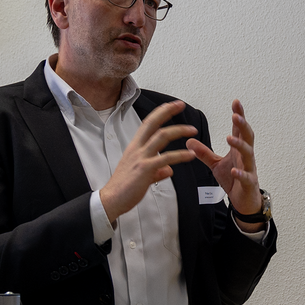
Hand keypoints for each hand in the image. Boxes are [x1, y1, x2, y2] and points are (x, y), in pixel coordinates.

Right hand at [98, 101, 197, 222]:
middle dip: (167, 111)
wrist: (111, 200)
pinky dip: (180, 155)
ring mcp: (141, 157)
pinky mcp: (145, 169)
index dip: (159, 113)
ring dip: (179, 131)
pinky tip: (190, 155)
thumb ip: (157, 170)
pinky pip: (166, 158)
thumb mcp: (141, 175)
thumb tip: (168, 170)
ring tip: (193, 130)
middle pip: (152, 123)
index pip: (147, 124)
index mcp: (134, 147)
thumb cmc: (124, 188)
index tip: (171, 106)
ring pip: (161, 136)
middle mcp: (137, 149)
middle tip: (180, 105)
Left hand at [187, 100, 262, 228]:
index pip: (239, 129)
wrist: (244, 201)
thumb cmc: (233, 180)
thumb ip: (204, 153)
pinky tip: (235, 171)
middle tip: (236, 115)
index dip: (238, 115)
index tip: (235, 102)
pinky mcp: (249, 184)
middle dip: (243, 125)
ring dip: (240, 145)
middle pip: (248, 137)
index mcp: (238, 150)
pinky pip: (246, 178)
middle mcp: (246, 157)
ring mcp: (249, 169)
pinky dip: (241, 174)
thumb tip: (189, 141)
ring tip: (229, 138)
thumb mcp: (216, 164)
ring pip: (248, 154)